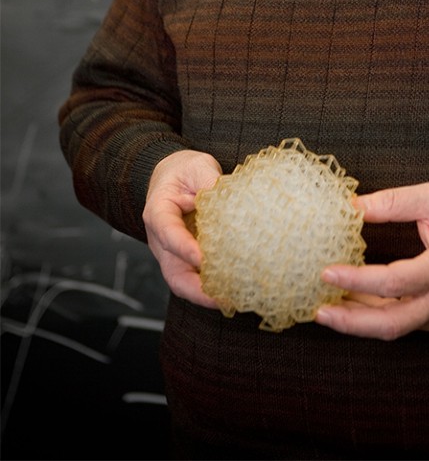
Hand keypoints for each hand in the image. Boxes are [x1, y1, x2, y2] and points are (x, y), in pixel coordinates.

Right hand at [143, 149, 222, 306]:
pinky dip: (212, 288)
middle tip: (221, 296)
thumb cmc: (184, 171)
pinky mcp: (187, 259)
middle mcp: (162, 239)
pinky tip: (234, 291)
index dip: (183, 247)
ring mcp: (173, 253)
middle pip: (172, 271)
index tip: (202, 258)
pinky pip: (195, 278)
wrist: (175, 176)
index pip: (168, 233)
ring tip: (231, 299)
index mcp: (159, 212)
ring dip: (205, 295)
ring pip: (183, 282)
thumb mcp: (197, 166)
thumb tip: (228, 196)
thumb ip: (209, 181)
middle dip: (195, 289)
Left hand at [315, 181, 428, 339]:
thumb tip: (352, 207)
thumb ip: (392, 201)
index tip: (327, 271)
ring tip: (328, 306)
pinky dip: (376, 316)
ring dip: (359, 320)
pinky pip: (404, 323)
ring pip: (395, 328)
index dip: (357, 279)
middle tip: (319, 310)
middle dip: (351, 321)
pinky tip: (355, 303)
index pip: (394, 282)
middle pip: (391, 324)